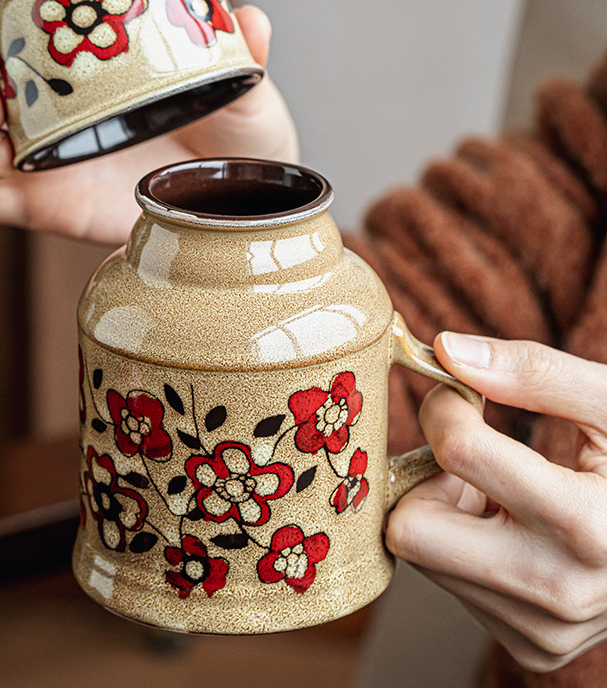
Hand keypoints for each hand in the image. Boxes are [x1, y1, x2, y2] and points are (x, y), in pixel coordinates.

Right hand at [0, 0, 297, 245]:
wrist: (233, 207)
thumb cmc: (233, 140)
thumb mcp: (241, 97)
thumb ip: (242, 58)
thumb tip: (250, 21)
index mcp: (81, 60)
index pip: (8, 22)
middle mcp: (46, 102)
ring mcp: (36, 154)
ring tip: (0, 158)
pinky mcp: (39, 204)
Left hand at [386, 333, 606, 672]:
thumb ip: (536, 373)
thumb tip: (446, 350)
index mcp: (586, 525)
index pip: (457, 451)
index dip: (445, 406)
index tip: (462, 396)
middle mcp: (558, 592)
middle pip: (409, 528)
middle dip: (425, 478)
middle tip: (467, 453)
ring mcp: (541, 630)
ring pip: (422, 556)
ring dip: (443, 511)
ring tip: (499, 492)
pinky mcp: (528, 645)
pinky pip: (448, 583)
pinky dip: (460, 545)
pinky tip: (508, 527)